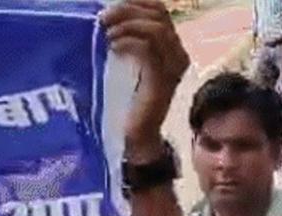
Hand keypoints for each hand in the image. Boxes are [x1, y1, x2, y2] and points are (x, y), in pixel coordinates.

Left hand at [100, 0, 189, 161]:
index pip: (160, 10)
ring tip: (106, 32)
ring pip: (155, 28)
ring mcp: (173, 67)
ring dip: (126, 24)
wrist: (139, 136)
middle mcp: (178, 54)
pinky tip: (113, 47)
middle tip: (103, 18)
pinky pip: (148, 48)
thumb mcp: (130, 63)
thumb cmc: (131, 102)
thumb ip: (128, 39)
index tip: (111, 4)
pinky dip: (128, 41)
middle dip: (127, 9)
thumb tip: (107, 14)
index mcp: (172, 47)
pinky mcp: (163, 79)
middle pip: (159, 14)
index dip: (136, 1)